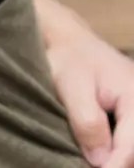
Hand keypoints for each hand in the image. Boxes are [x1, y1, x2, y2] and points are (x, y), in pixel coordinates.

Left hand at [44, 5, 133, 166]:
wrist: (70, 41)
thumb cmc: (69, 59)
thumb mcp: (72, 87)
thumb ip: (87, 122)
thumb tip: (100, 161)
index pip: (130, 146)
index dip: (113, 166)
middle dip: (116, 163)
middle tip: (89, 167)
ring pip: (131, 148)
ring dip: (115, 157)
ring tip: (92, 161)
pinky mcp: (131, 117)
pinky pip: (127, 140)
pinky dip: (116, 150)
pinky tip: (101, 155)